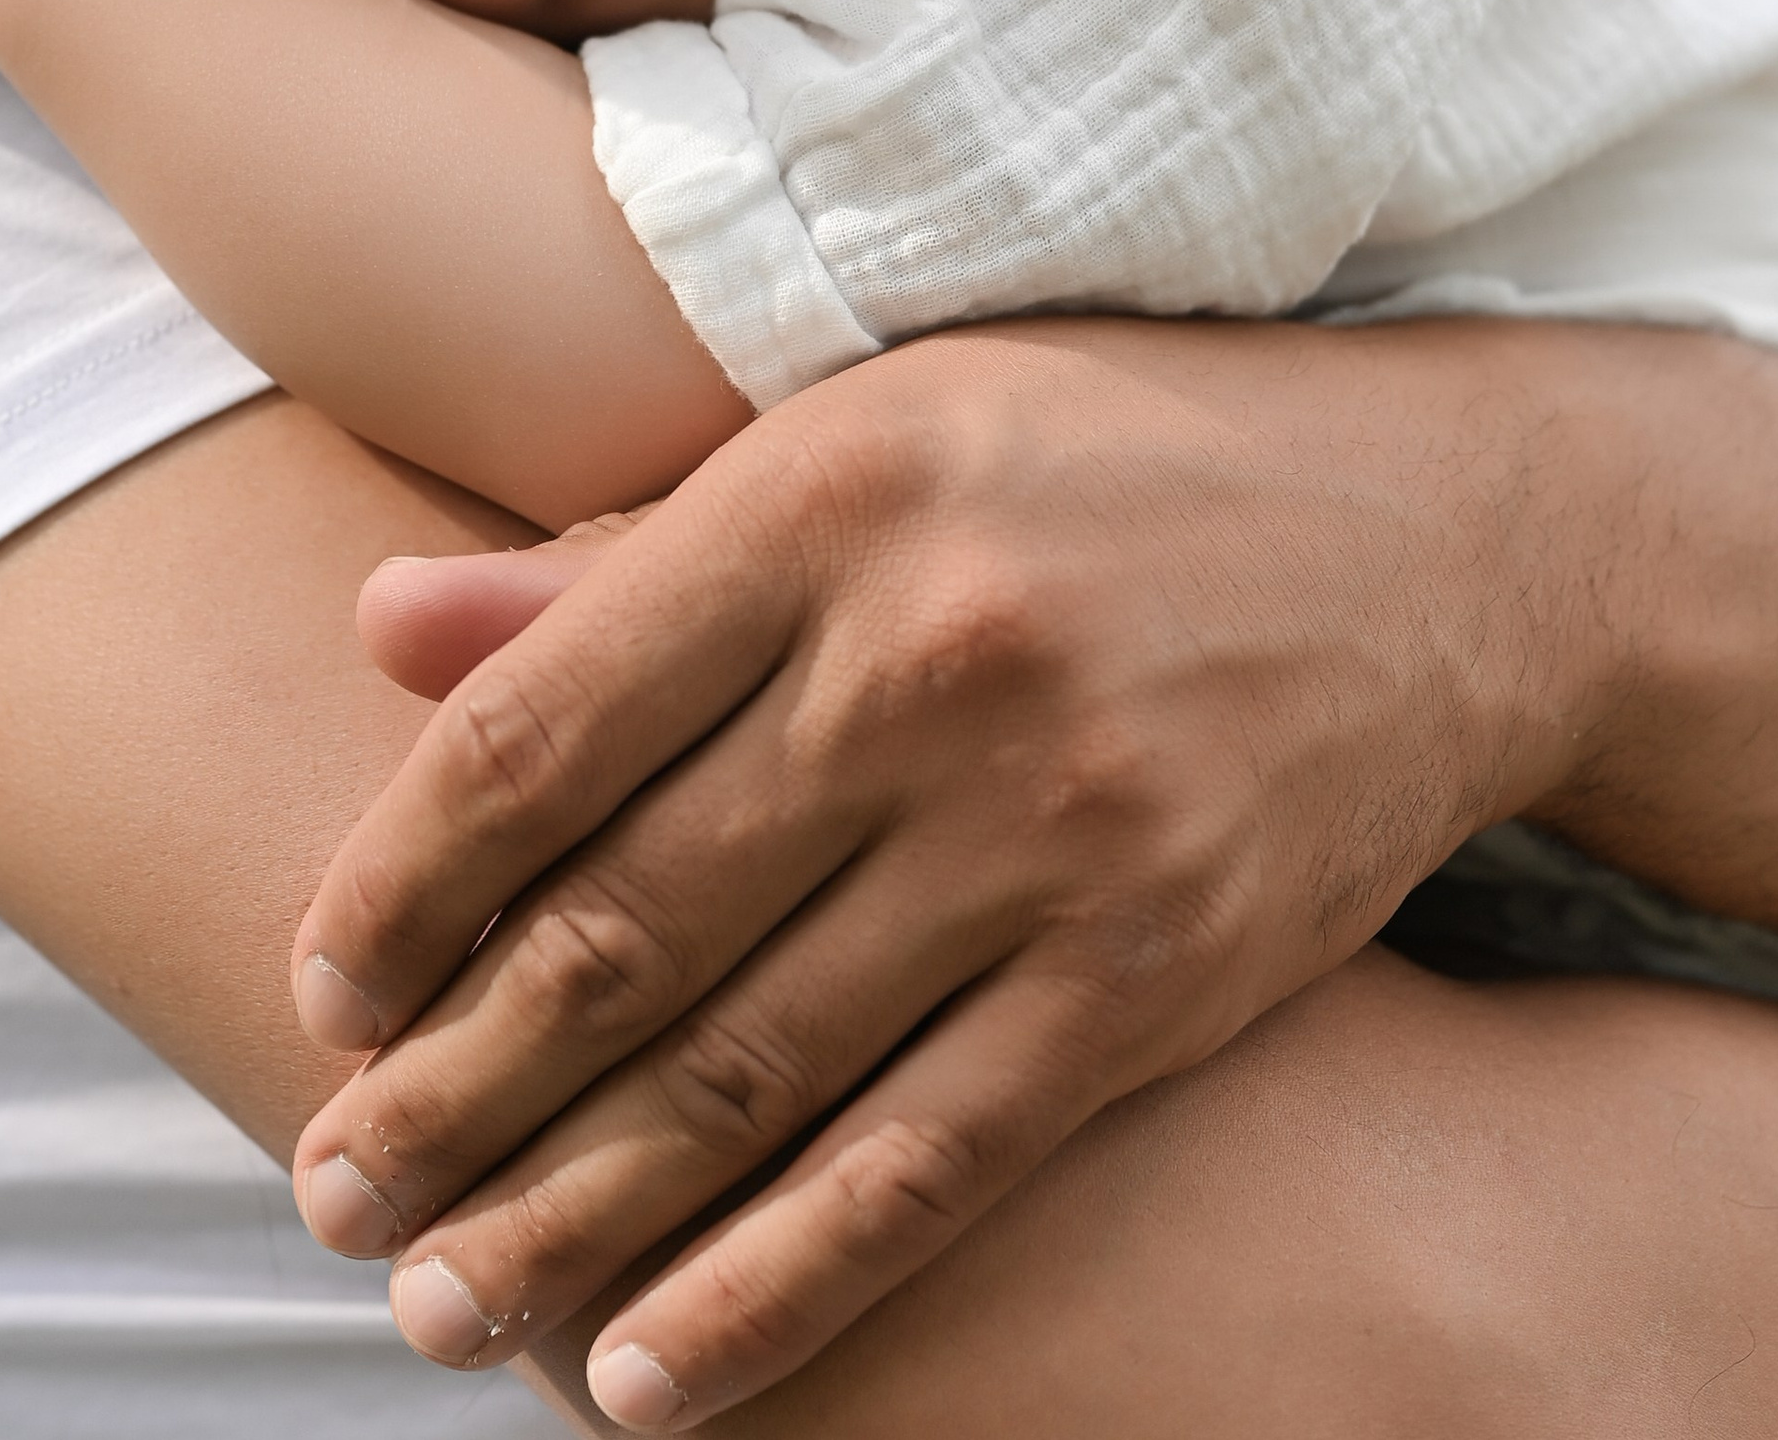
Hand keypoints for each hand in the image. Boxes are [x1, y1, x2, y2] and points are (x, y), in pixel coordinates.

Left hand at [285, 316, 1590, 1426]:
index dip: (400, 882)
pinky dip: (771, 1295)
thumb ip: (622, 549)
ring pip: (746, 1072)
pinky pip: (922, 1169)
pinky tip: (643, 1384)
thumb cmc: (1107, 455)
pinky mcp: (1159, 968)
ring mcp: (1054, 823)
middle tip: (329, 1202)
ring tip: (438, 1308)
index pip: (540, 727)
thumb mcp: (863, 433)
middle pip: (622, 923)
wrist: (1454, 533)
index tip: (322, 992)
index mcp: (825, 494)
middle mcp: (927, 656)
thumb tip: (374, 629)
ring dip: (565, 1217)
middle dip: (448, 1088)